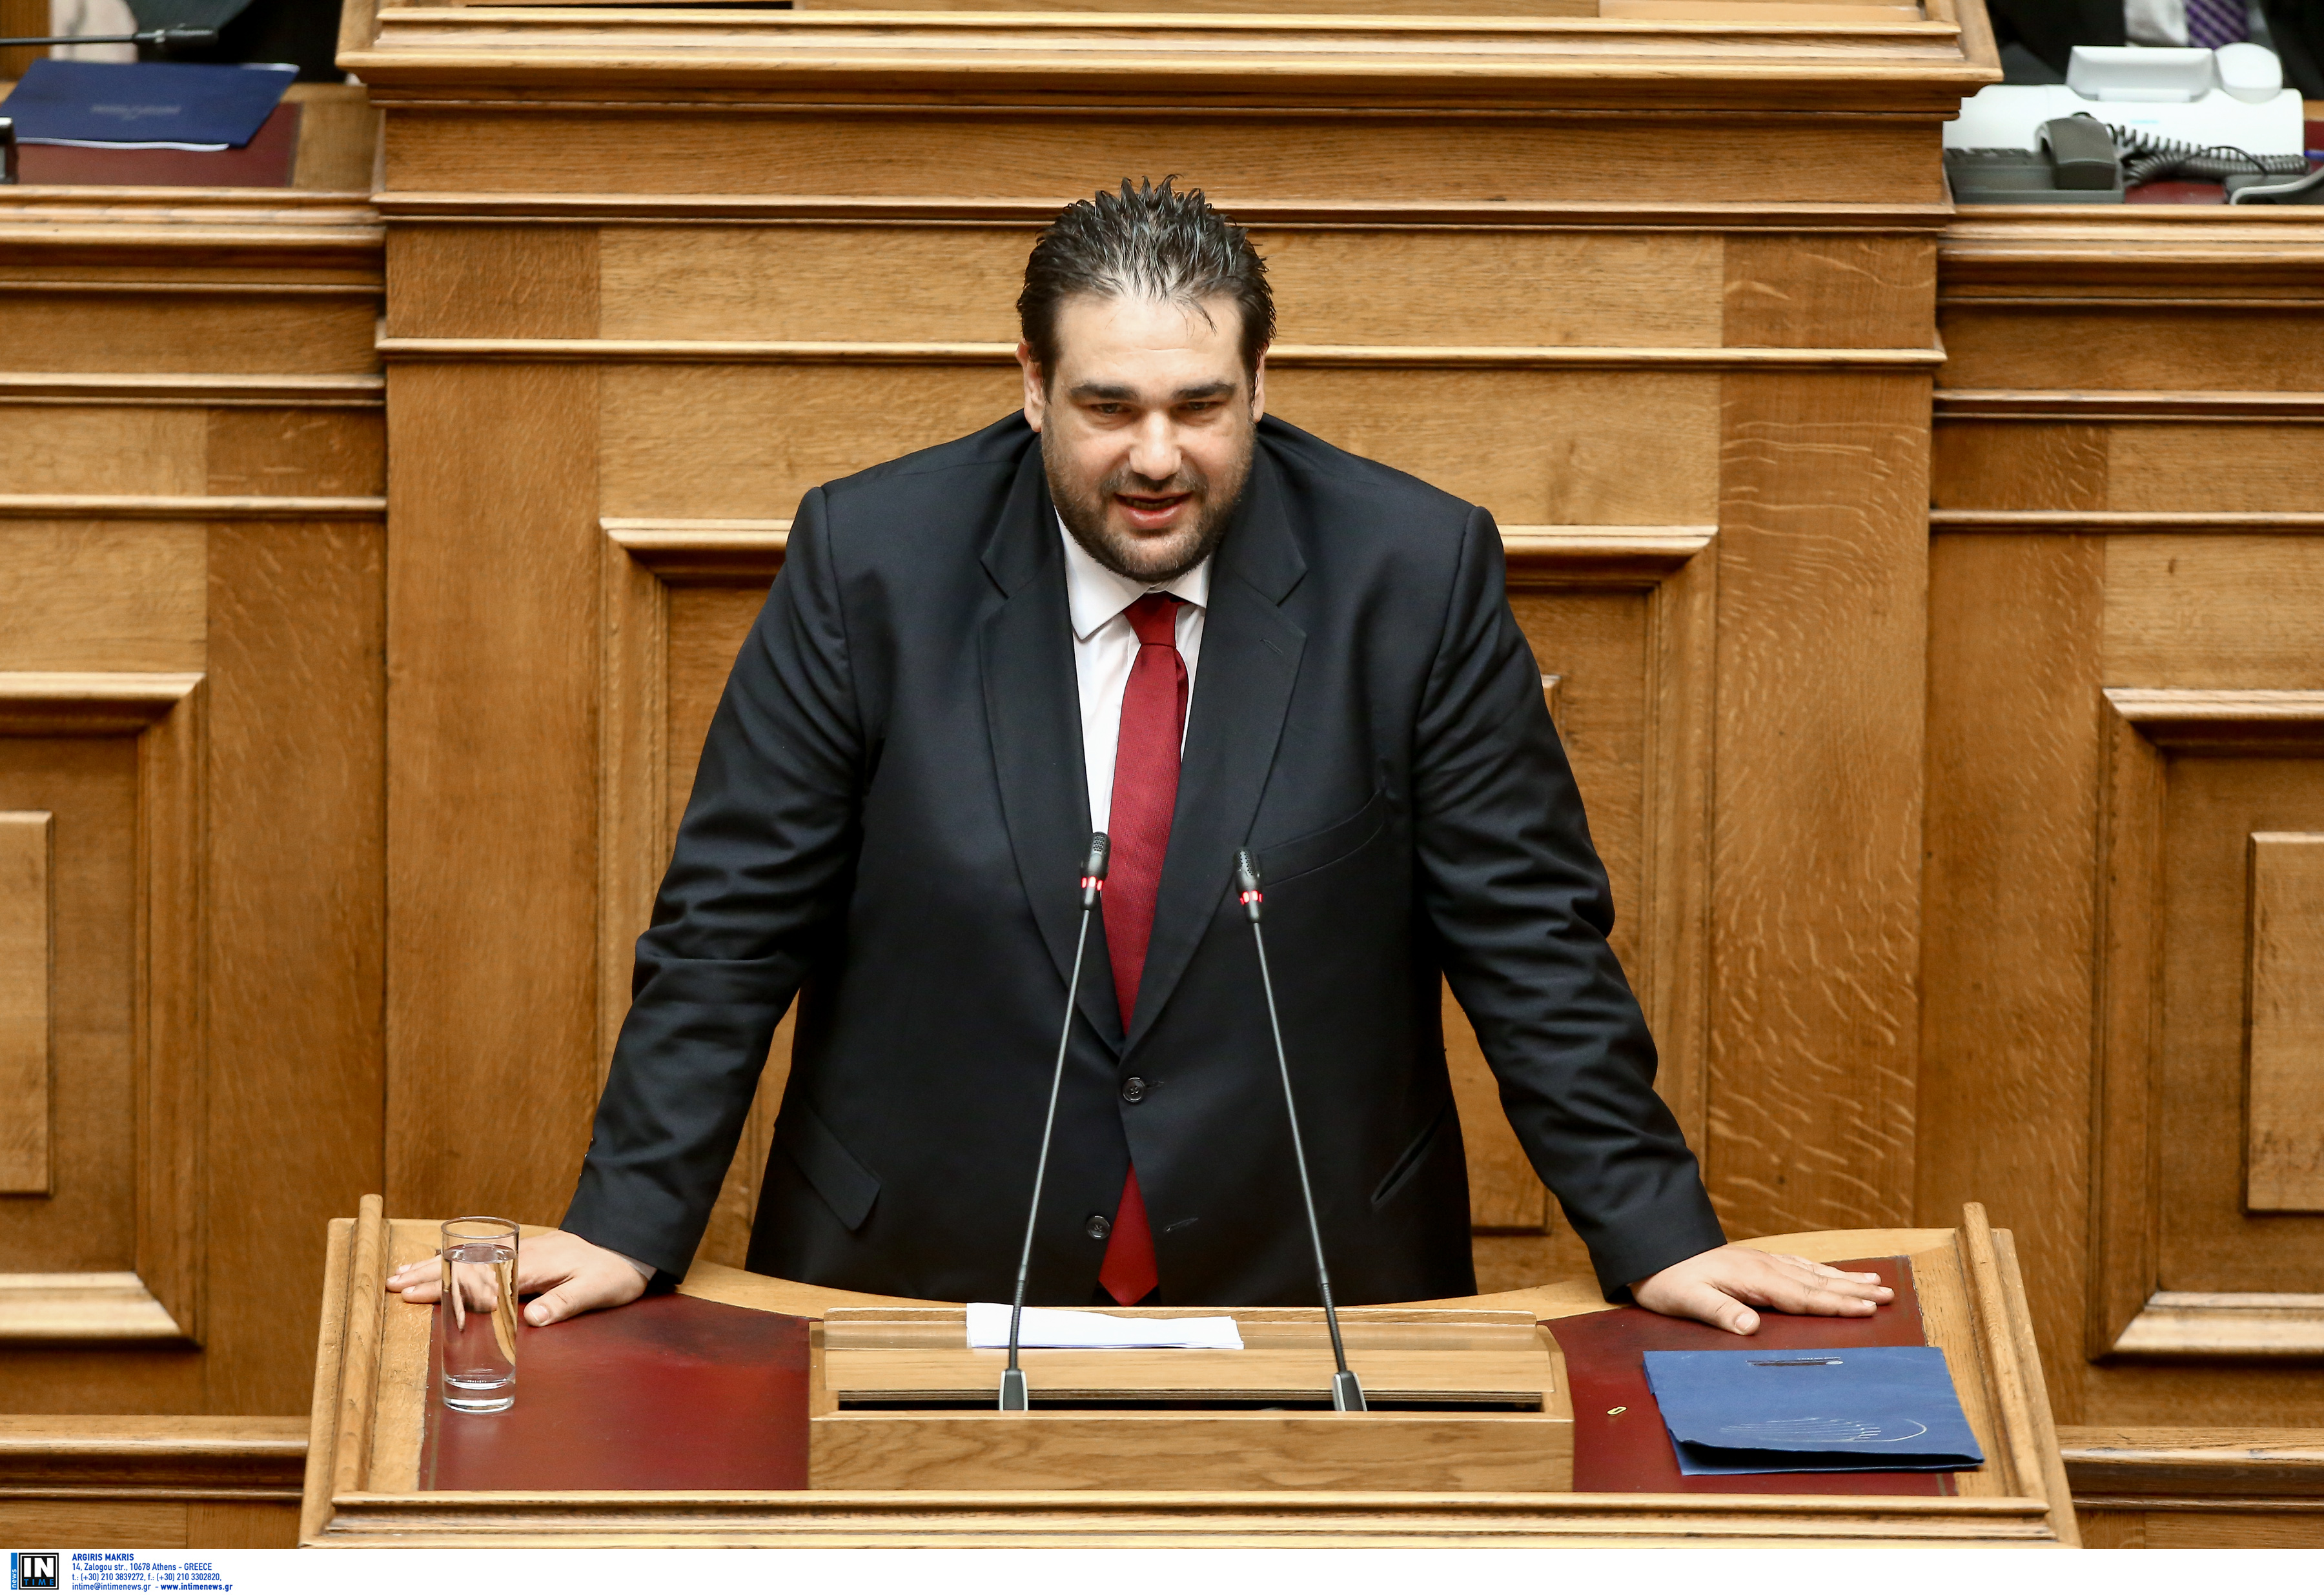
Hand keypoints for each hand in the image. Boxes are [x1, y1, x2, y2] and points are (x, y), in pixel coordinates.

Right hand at [384, 1228, 649, 1326]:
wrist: (630, 1243)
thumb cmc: (615, 1271)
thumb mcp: (597, 1290)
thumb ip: (565, 1303)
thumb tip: (530, 1320)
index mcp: (533, 1266)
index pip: (480, 1279)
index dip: (446, 1287)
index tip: (415, 1294)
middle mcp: (521, 1254)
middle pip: (466, 1265)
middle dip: (427, 1274)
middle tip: (391, 1284)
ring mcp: (521, 1249)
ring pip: (469, 1257)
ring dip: (435, 1264)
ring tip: (401, 1272)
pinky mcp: (525, 1250)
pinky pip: (481, 1254)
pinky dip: (456, 1258)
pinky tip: (440, 1261)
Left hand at [1632, 1245, 1892, 1334]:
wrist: (1651, 1250)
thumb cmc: (1667, 1279)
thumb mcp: (1686, 1299)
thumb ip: (1719, 1312)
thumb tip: (1750, 1326)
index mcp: (1754, 1279)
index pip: (1803, 1295)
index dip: (1837, 1303)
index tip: (1868, 1308)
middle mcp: (1763, 1266)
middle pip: (1817, 1281)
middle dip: (1853, 1289)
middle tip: (1889, 1293)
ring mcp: (1760, 1261)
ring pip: (1811, 1271)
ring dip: (1843, 1278)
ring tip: (1875, 1281)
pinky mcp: (1753, 1261)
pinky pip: (1797, 1265)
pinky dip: (1819, 1270)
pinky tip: (1829, 1273)